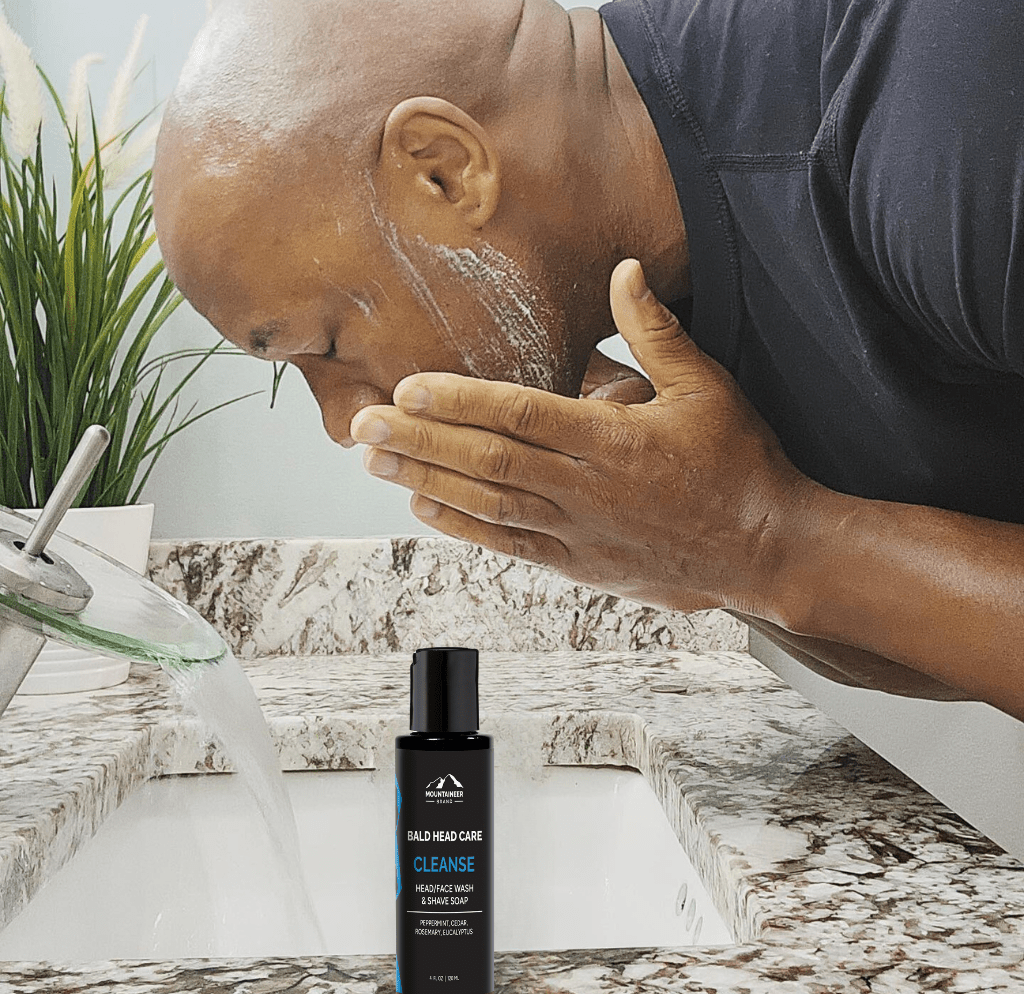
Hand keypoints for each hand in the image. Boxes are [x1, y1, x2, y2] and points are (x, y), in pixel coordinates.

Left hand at [351, 259, 808, 613]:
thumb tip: (625, 271)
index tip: (407, 389)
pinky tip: (425, 509)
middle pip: (488, 462)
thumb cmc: (739, 464)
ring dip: (428, 483)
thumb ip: (656, 332)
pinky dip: (465, 529)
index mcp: (613, 440)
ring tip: (377, 464)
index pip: (519, 415)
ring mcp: (579, 531)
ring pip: (488, 506)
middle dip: (420, 443)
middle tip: (363, 428)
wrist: (764, 548)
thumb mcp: (707, 387)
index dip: (458, 402)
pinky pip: (511, 545)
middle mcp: (586, 489)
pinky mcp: (581, 564)